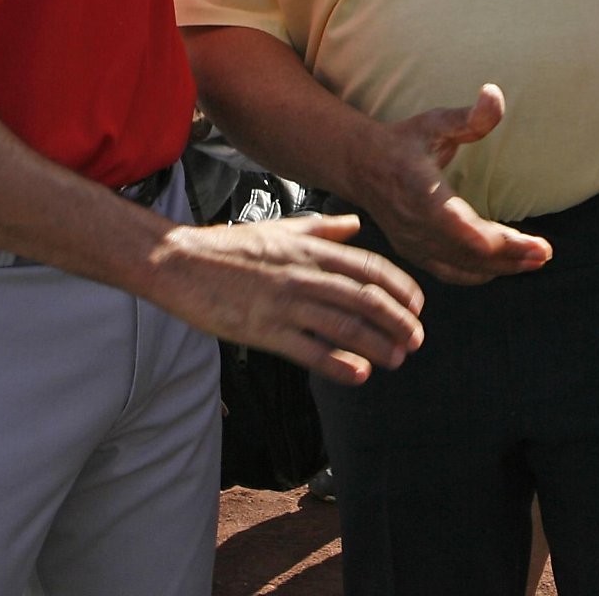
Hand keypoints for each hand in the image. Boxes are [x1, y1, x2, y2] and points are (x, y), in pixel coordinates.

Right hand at [155, 214, 424, 383]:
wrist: (180, 262)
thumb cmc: (230, 246)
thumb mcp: (282, 228)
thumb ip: (323, 228)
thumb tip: (355, 225)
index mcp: (311, 249)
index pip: (369, 268)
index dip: (400, 288)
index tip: (417, 306)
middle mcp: (304, 274)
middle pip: (365, 298)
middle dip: (398, 320)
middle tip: (416, 339)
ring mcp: (285, 303)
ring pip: (344, 325)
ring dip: (377, 344)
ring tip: (397, 358)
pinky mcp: (264, 330)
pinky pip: (309, 350)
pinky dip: (338, 364)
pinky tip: (359, 374)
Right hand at [360, 84, 553, 285]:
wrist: (359, 166)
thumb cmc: (403, 141)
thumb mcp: (434, 122)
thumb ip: (468, 116)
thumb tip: (495, 94)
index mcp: (421, 192)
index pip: (463, 227)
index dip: (499, 242)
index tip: (536, 245)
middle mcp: (416, 225)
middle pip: (469, 254)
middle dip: (511, 257)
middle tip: (544, 253)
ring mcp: (413, 243)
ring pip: (462, 267)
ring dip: (501, 268)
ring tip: (534, 261)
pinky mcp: (414, 253)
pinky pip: (450, 272)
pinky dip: (479, 274)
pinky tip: (504, 267)